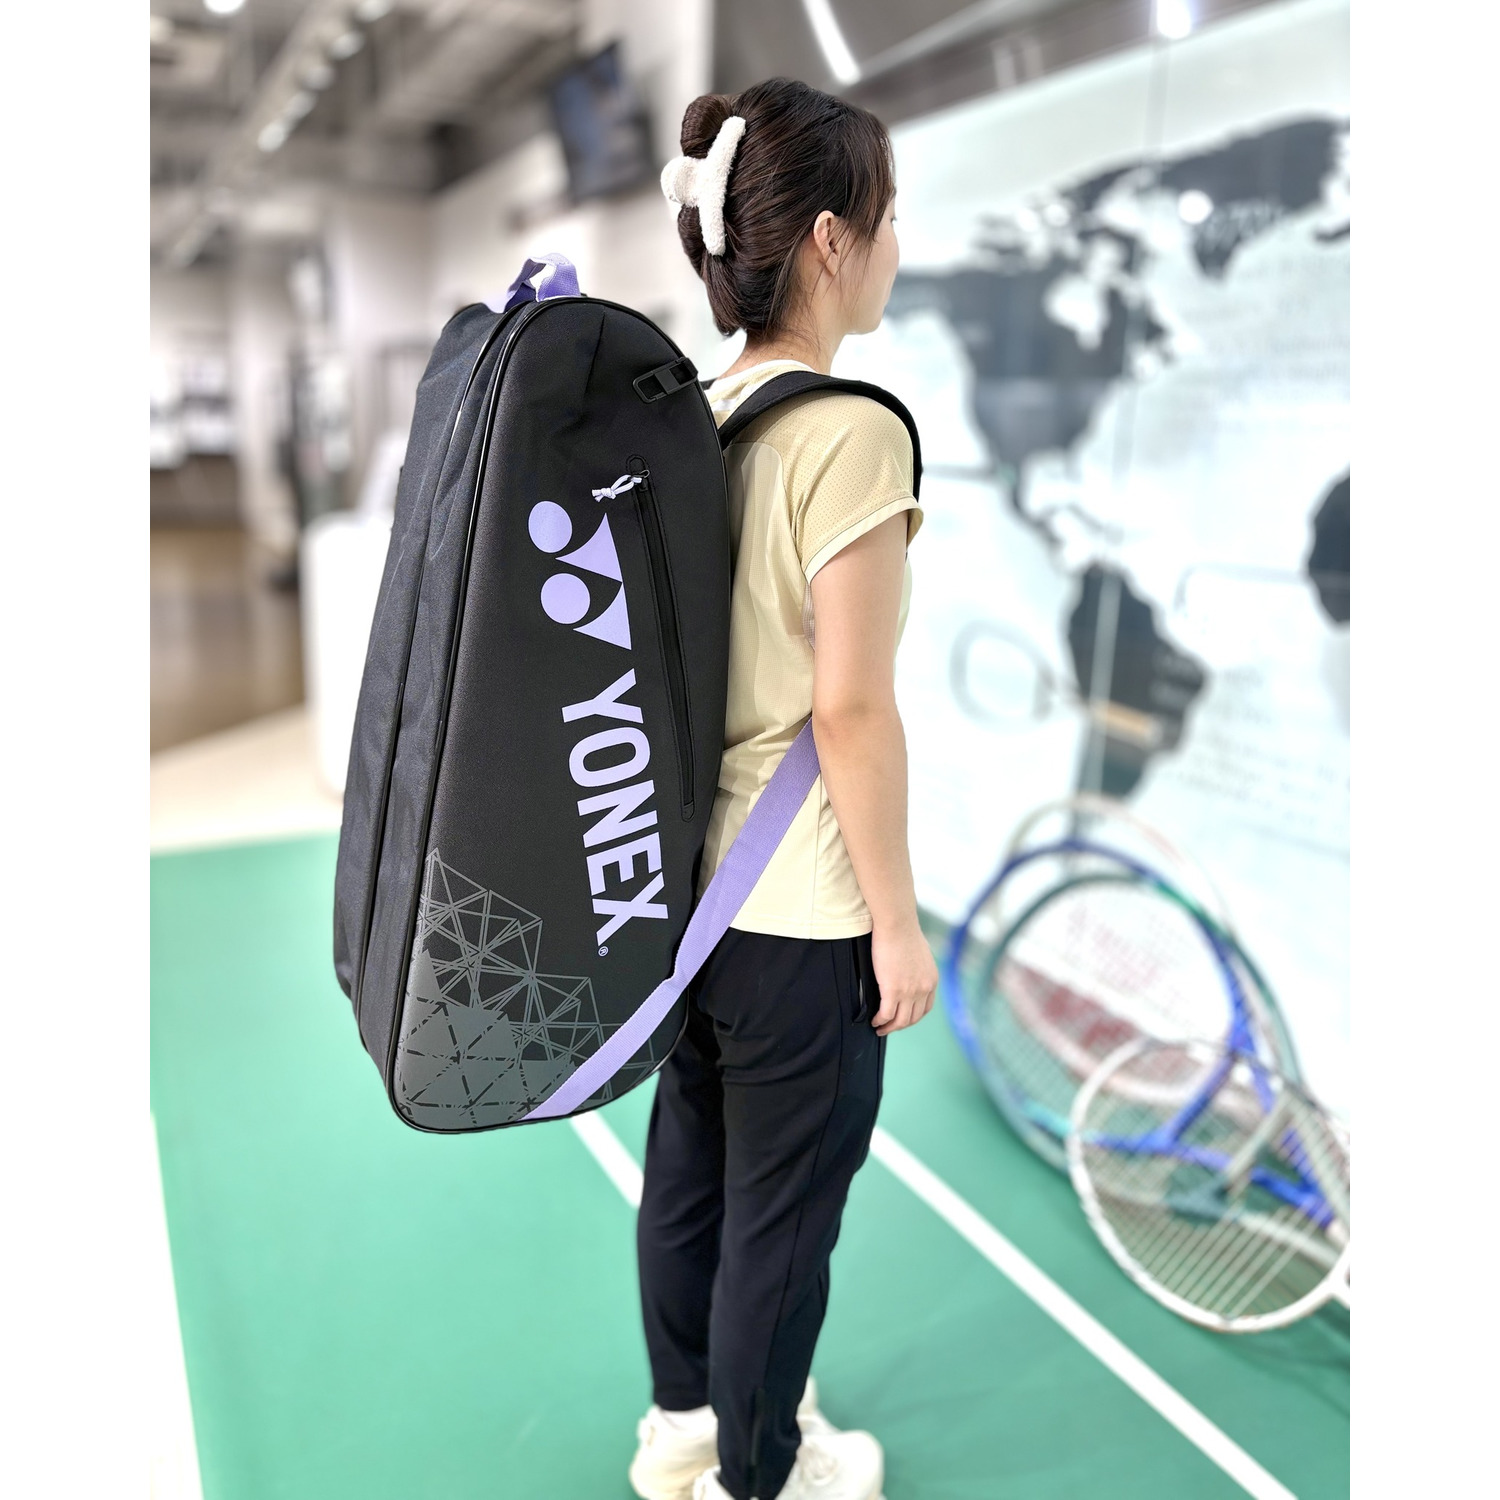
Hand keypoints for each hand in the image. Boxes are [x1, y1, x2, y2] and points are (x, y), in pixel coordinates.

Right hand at [869, 917, 937, 1036]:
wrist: (898, 924)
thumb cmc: (904, 932)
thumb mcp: (920, 954)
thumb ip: (918, 967)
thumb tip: (908, 970)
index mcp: (931, 981)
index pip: (925, 1009)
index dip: (912, 1017)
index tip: (902, 1019)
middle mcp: (923, 989)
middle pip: (912, 1018)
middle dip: (899, 1026)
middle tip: (887, 1027)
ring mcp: (909, 992)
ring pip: (900, 1021)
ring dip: (888, 1028)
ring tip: (879, 1028)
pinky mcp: (893, 990)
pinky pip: (886, 1014)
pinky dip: (879, 1020)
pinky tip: (874, 1020)